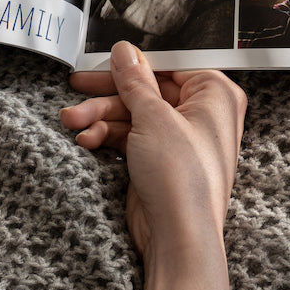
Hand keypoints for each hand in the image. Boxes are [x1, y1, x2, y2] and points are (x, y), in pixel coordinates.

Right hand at [63, 42, 245, 289]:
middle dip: (108, 93)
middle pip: (147, 88)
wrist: (177, 237)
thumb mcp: (153, 117)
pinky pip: (129, 136)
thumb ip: (136, 80)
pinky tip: (87, 139)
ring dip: (100, 116)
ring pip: (132, 113)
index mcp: (215, 94)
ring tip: (74, 121)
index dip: (136, 62)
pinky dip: (107, 135)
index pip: (170, 63)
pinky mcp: (159, 159)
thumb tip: (126, 52)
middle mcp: (201, 114)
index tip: (107, 59)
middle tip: (79, 85)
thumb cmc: (184, 180)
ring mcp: (178, 138)